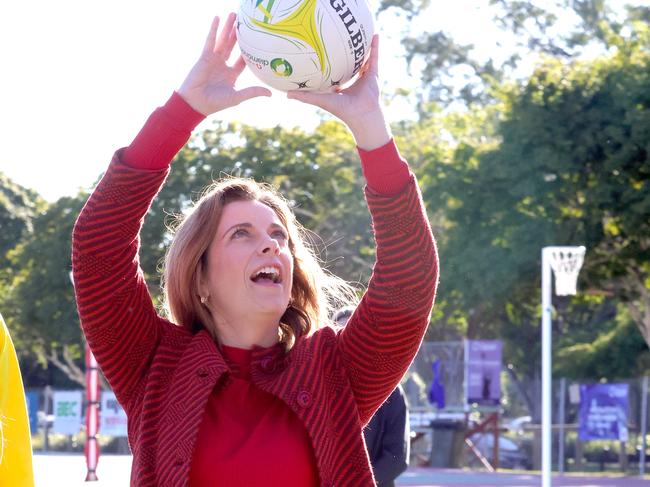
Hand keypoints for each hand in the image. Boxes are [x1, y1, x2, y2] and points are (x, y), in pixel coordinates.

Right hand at [178, 13, 270, 115]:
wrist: (196, 103)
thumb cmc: (216, 103)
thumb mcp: (237, 96)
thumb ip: (253, 92)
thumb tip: (270, 94)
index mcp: (231, 74)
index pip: (242, 60)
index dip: (248, 51)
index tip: (257, 42)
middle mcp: (223, 65)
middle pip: (232, 46)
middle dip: (238, 34)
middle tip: (244, 21)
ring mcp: (213, 59)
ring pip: (223, 40)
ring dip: (227, 27)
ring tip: (233, 14)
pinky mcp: (204, 56)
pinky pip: (210, 40)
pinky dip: (213, 29)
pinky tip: (217, 18)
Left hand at [286, 35, 390, 150]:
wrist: (361, 115)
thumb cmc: (341, 109)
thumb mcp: (321, 100)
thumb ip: (306, 97)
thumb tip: (286, 94)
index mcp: (340, 87)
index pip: (333, 73)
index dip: (328, 64)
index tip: (321, 53)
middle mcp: (352, 81)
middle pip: (348, 64)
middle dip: (345, 53)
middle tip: (338, 39)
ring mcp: (364, 78)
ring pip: (363, 59)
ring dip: (362, 48)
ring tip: (359, 33)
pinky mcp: (373, 75)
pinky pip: (374, 58)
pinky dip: (375, 47)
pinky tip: (375, 34)